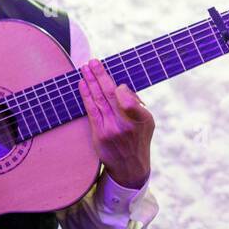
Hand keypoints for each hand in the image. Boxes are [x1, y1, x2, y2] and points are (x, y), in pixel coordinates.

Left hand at [78, 59, 152, 188]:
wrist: (130, 166)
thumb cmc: (138, 139)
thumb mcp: (147, 122)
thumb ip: (136, 104)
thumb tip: (121, 87)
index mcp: (142, 118)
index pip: (129, 99)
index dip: (120, 89)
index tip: (114, 80)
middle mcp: (127, 124)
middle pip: (110, 94)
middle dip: (100, 75)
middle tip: (92, 61)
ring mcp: (112, 129)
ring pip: (99, 99)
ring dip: (90, 81)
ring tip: (84, 68)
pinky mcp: (99, 133)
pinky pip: (91, 110)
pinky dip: (86, 95)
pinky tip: (82, 84)